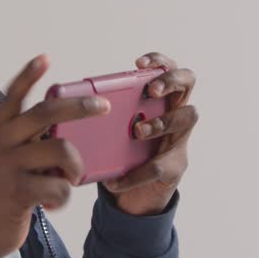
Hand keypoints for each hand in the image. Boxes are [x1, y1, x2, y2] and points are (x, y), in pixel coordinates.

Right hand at [0, 53, 112, 257]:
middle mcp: (1, 142)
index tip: (45, 57)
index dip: (29, 75)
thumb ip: (28, 141)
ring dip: (76, 167)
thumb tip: (68, 129)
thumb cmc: (0, 193)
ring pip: (62, 150)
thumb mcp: (5, 159)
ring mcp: (8, 166)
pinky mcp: (17, 192)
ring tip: (71, 178)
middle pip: (48, 112)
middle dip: (81, 106)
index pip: (13, 95)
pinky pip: (59, 186)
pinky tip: (52, 203)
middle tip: (103, 106)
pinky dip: (63, 196)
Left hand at [101, 51, 198, 215]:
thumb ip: (104, 116)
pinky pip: (160, 166)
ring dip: (160, 122)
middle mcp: (175, 112)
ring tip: (137, 131)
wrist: (130, 196)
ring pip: (187, 117)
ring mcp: (179, 139)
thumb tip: (70, 103)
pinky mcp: (175, 167)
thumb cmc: (120, 153)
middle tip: (152, 91)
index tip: (138, 63)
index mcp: (159, 99)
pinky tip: (114, 181)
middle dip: (171, 81)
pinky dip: (134, 174)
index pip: (168, 67)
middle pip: (188, 81)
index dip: (158, 61)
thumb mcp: (112, 130)